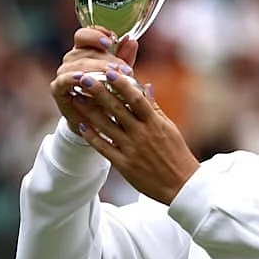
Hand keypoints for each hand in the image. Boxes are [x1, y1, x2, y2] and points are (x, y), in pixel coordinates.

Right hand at [50, 27, 138, 134]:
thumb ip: (125, 58)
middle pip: (85, 51)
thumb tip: (131, 40)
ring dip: (95, 69)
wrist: (98, 122)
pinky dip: (71, 78)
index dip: (97, 34)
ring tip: (111, 75)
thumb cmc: (109, 95)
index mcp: (85, 51)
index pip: (85, 34)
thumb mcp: (120, 76)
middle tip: (125, 70)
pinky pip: (62, 80)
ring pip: (77, 64)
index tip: (112, 40)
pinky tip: (82, 78)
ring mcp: (64, 73)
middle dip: (107, 59)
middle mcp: (72, 59)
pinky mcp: (58, 89)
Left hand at [72, 69, 199, 204]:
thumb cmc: (177, 154)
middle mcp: (142, 134)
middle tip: (84, 78)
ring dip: (90, 111)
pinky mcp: (124, 165)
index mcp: (155, 124)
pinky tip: (80, 125)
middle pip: (117, 109)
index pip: (137, 99)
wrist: (181, 185)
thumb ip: (155, 108)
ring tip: (77, 98)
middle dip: (100, 92)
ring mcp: (131, 150)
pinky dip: (92, 136)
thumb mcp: (170, 128)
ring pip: (106, 126)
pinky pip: (104, 148)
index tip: (110, 72)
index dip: (122, 85)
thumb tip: (146, 87)